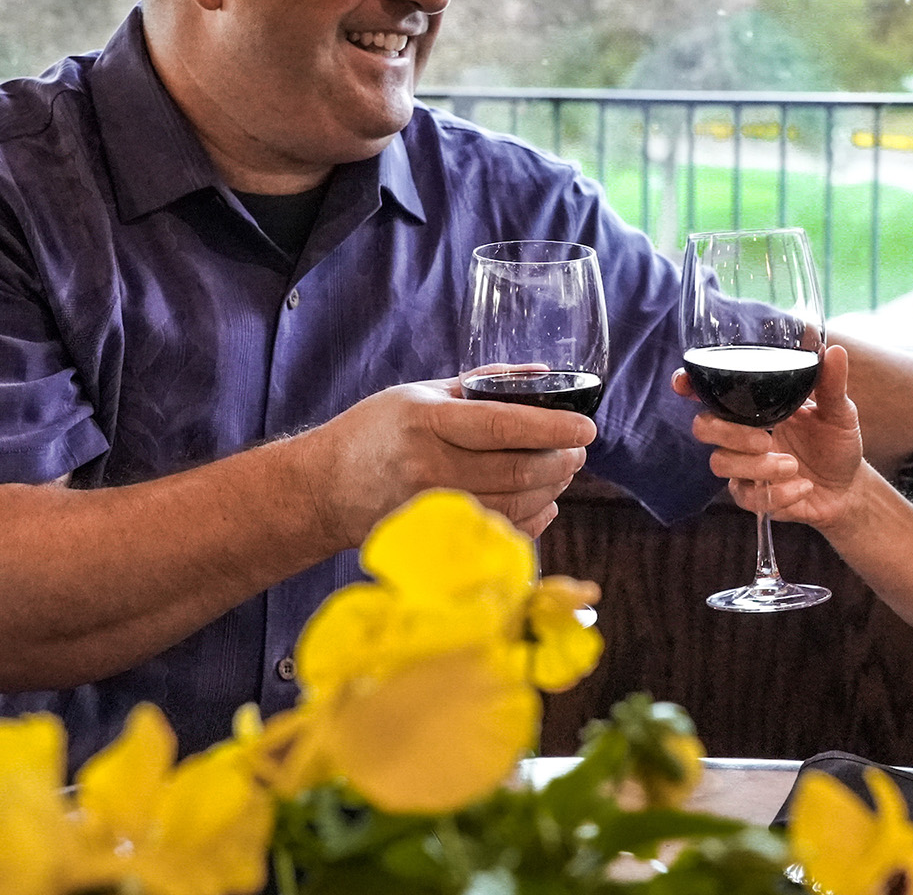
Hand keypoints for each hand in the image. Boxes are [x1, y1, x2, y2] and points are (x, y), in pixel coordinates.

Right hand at [306, 376, 594, 545]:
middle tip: (578, 449)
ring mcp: (432, 508)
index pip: (504, 426)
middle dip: (562, 460)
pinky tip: (543, 501)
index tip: (587, 427)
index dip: (553, 428)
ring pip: (515, 504)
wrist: (325, 488)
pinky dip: (533, 518)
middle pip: (517, 470)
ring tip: (562, 470)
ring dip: (552, 488)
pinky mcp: (435, 538)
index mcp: (427, 422)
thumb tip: (544, 374)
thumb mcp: (421, 393)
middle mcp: (429, 467)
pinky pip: (500, 533)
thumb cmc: (376, 431)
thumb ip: (483, 384)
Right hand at [674, 344, 868, 532]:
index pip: (711, 393)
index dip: (691, 386)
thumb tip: (835, 351)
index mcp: (755, 408)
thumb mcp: (839, 411)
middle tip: (765, 439)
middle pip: (703, 427)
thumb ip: (831, 384)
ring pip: (720, 463)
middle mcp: (741, 435)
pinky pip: (747, 497)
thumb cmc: (836, 443)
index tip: (683, 384)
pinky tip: (803, 487)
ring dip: (758, 466)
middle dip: (729, 433)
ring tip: (792, 466)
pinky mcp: (752, 496)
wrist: (848, 487)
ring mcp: (744, 467)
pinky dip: (777, 493)